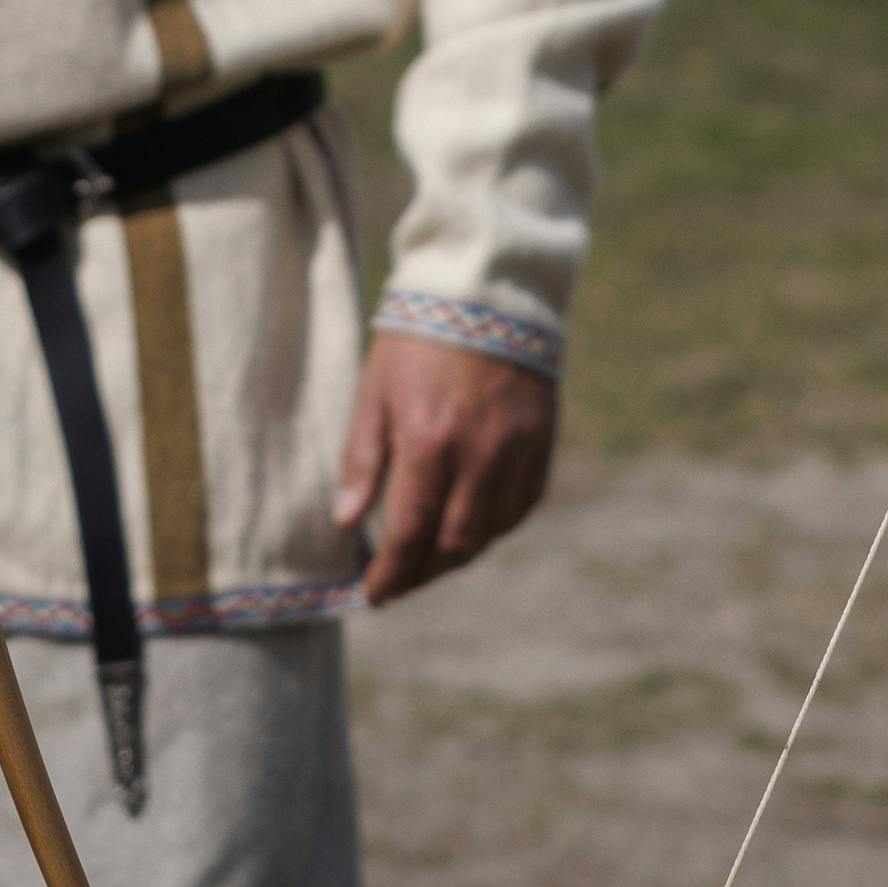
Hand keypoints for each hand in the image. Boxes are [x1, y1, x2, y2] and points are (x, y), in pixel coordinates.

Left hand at [339, 332, 560, 604]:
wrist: (488, 291)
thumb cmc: (418, 339)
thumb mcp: (375, 391)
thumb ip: (361, 459)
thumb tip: (345, 520)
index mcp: (429, 441)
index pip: (409, 533)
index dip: (390, 573)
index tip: (373, 594)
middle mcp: (479, 454)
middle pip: (453, 545)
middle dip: (421, 574)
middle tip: (398, 583)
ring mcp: (517, 451)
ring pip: (490, 532)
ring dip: (457, 557)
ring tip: (429, 561)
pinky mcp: (542, 443)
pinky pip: (522, 506)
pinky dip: (495, 527)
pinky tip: (472, 528)